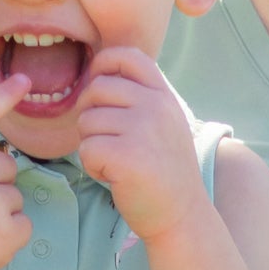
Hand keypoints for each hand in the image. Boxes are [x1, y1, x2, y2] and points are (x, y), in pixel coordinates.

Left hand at [71, 48, 210, 244]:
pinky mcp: (126, 155)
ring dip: (92, 144)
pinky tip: (114, 176)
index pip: (126, 55)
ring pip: (86, 121)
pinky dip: (93, 166)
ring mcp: (142, 129)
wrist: (181, 214)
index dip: (103, 65)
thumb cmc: (165, 170)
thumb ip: (141, 96)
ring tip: (117, 161)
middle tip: (108, 140)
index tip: (100, 90)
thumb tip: (98, 75)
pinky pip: (86, 148)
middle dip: (91, 115)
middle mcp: (155, 106)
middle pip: (96, 88)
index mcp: (163, 95)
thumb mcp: (164, 122)